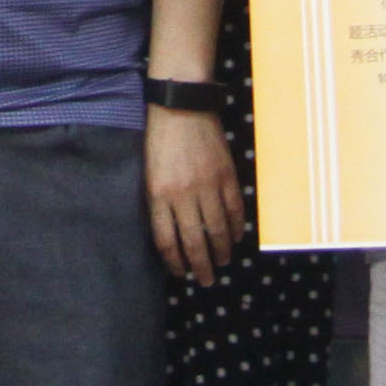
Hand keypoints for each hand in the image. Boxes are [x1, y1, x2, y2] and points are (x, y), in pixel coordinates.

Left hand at [148, 104, 240, 285]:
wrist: (180, 105)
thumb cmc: (159, 139)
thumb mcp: (149, 173)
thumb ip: (159, 202)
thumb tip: (170, 232)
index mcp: (159, 194)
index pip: (167, 240)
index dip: (174, 262)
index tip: (179, 273)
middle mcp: (183, 194)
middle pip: (194, 241)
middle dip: (200, 266)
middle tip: (205, 280)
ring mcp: (207, 185)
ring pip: (217, 229)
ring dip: (221, 250)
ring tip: (222, 263)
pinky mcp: (226, 174)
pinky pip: (234, 209)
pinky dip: (236, 226)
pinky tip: (236, 237)